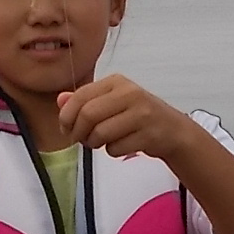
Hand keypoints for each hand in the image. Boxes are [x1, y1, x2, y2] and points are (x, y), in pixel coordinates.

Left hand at [57, 74, 193, 161]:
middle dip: (79, 132)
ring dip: (95, 144)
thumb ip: (85, 100)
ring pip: (100, 133)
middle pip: (88, 115)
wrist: (173, 130)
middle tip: (81, 139)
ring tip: (102, 142)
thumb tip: (61, 100)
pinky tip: (122, 145)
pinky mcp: (148, 135)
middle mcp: (130, 94)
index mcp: (117, 82)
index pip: (80, 96)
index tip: (66, 127)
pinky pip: (115, 148)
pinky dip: (112, 151)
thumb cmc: (139, 116)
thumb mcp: (111, 101)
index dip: (67, 115)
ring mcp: (141, 114)